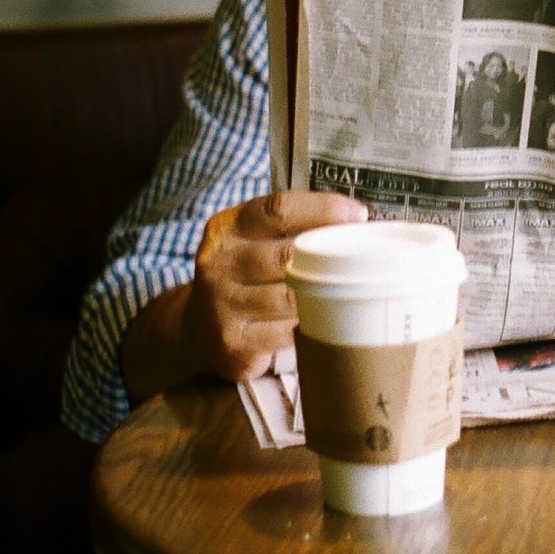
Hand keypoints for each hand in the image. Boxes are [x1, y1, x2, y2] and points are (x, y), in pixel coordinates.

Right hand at [187, 190, 368, 380]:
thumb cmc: (242, 276)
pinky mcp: (233, 345)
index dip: (324, 208)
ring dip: (319, 297)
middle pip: (289, 256)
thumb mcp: (250, 240)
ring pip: (292, 298)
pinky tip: (311, 323)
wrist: (195, 329)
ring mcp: (221, 307)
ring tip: (334, 294)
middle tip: (358, 261)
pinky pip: (287, 334)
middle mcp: (217, 264)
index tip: (359, 214)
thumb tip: (357, 217)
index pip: (279, 209)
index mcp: (226, 229)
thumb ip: (288, 226)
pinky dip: (305, 327)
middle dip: (328, 258)